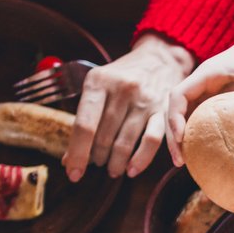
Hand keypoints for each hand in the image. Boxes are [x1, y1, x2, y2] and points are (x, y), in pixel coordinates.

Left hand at [66, 32, 193, 181]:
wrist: (159, 58)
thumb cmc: (122, 77)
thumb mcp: (98, 87)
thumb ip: (84, 118)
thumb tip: (69, 158)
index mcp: (99, 81)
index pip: (84, 125)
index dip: (78, 153)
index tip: (73, 174)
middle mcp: (122, 89)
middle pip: (103, 137)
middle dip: (96, 157)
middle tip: (96, 162)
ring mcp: (145, 100)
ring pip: (125, 143)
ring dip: (115, 163)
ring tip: (112, 169)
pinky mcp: (164, 111)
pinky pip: (152, 142)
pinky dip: (140, 160)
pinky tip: (131, 170)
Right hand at [167, 23, 233, 162]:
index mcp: (207, 74)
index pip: (178, 94)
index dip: (175, 116)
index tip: (181, 138)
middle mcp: (200, 84)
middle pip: (174, 110)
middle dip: (172, 135)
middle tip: (180, 162)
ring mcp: (204, 93)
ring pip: (182, 116)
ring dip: (179, 139)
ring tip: (184, 164)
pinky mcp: (210, 101)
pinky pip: (196, 119)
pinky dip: (194, 136)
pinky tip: (200, 157)